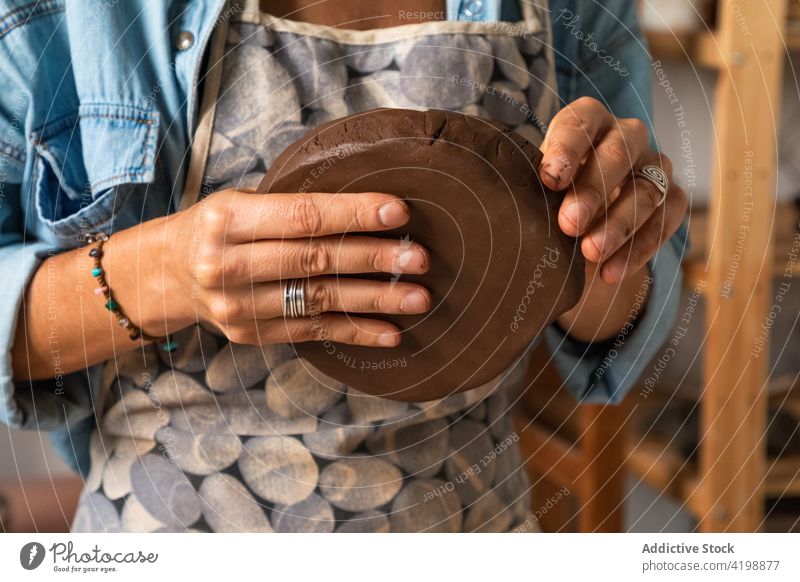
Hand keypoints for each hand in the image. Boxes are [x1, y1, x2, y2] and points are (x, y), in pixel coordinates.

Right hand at [172, 189, 430, 346]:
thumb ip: (293, 208)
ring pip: (318, 300)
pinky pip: (312, 332)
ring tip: (419, 298)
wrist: (168, 274)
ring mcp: (238, 305)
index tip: (399, 212)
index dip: (352, 214)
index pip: (301, 216)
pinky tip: (391, 332)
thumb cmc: (219, 229)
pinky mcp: (250, 334)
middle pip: (313, 260)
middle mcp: (228, 264)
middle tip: (420, 258)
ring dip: (374, 300)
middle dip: (373, 259)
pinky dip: (355, 333)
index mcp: (228, 219)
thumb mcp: (241, 203)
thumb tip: (372, 210)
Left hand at [539, 97, 686, 283]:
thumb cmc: (551, 193)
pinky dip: (638, 249)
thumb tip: (516, 208)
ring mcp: (654, 166)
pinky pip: (665, 220)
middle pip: (617, 154)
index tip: (551, 178)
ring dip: (618, 225)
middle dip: (593, 190)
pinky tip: (610, 272)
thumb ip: (533, 186)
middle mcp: (627, 136)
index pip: (581, 123)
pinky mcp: (672, 197)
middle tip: (569, 223)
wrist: (584, 218)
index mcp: (589, 121)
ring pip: (645, 190)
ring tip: (590, 254)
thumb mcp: (538, 184)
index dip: (567, 149)